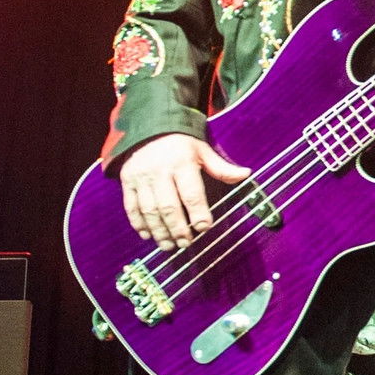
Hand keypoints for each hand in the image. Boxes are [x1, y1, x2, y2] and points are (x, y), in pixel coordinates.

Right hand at [119, 134, 251, 249]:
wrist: (148, 128)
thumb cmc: (181, 144)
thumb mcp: (203, 151)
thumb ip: (221, 167)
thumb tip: (246, 174)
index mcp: (181, 163)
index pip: (191, 193)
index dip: (198, 213)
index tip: (205, 228)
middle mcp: (159, 171)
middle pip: (168, 206)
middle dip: (177, 228)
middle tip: (186, 243)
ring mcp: (140, 178)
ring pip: (149, 210)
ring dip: (159, 230)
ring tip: (169, 245)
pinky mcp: (127, 182)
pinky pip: (131, 206)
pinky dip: (139, 224)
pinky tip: (148, 236)